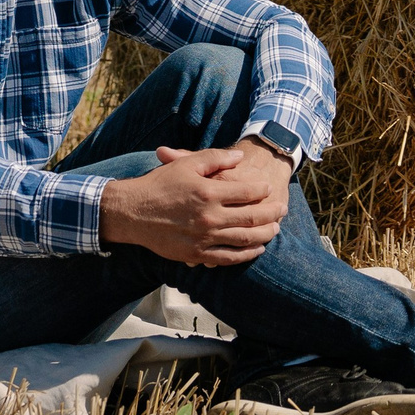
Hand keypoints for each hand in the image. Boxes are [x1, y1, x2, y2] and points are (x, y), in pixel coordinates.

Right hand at [100, 144, 288, 266]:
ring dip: (264, 234)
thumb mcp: (186, 164)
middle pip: (252, 217)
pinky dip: (246, 254)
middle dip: (272, 213)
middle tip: (282, 209)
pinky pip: (228, 258)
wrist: (132, 212)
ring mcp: (204, 238)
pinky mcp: (196, 255)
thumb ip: (215, 158)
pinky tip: (256, 250)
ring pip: (245, 239)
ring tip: (275, 229)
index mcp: (208, 192)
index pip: (247, 191)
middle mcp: (209, 217)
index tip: (269, 187)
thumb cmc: (158, 184)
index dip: (262, 189)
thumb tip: (239, 157)